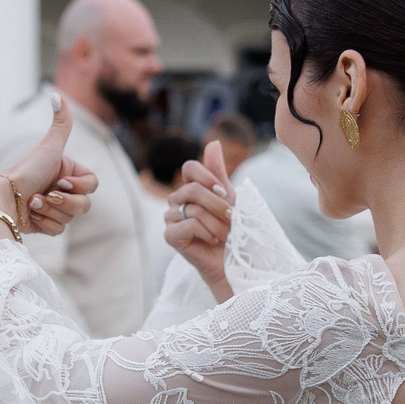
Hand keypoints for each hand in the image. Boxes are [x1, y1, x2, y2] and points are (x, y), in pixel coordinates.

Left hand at [0, 95, 94, 239]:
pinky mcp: (44, 224)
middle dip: (64, 202)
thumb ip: (61, 123)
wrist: (3, 198)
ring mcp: (53, 208)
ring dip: (50, 211)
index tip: (60, 181)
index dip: (79, 186)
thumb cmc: (26, 170)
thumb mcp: (49, 147)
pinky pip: (58, 230)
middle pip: (84, 205)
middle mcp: (61, 189)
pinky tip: (30, 216)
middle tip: (46, 194)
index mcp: (67, 172)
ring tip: (32, 204)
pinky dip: (44, 223)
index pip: (92, 184)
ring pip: (71, 218)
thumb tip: (56, 94)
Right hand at [163, 143, 234, 294]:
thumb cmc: (232, 230)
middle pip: (193, 189)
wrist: (234, 261)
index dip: (209, 178)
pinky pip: (188, 225)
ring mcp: (170, 219)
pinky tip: (213, 241)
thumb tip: (213, 142)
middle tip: (231, 218)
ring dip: (217, 223)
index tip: (225, 193)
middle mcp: (176, 201)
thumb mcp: (228, 197)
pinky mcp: (170, 236)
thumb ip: (218, 172)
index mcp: (188, 189)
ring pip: (193, 209)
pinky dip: (207, 233)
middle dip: (218, 204)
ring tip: (225, 234)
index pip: (190, 168)